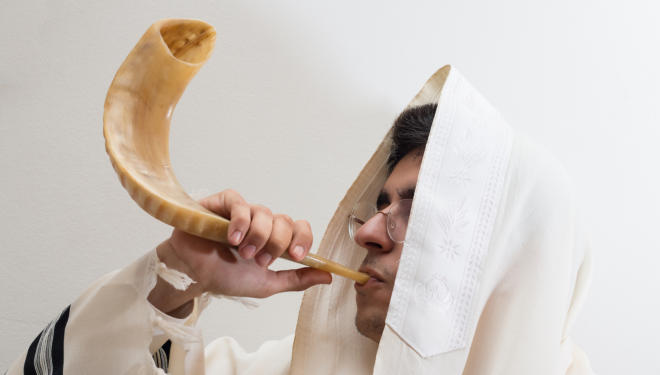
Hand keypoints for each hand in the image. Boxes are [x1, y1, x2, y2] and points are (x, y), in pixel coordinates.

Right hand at [148, 190, 331, 314]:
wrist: (192, 274)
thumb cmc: (225, 276)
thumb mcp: (267, 283)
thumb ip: (297, 279)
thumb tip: (328, 276)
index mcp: (274, 238)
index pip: (299, 228)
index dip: (302, 239)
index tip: (296, 256)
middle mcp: (261, 222)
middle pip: (283, 220)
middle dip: (276, 243)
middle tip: (259, 260)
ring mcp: (242, 211)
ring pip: (263, 212)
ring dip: (257, 236)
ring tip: (242, 252)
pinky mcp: (222, 203)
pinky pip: (239, 202)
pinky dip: (240, 221)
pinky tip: (232, 238)